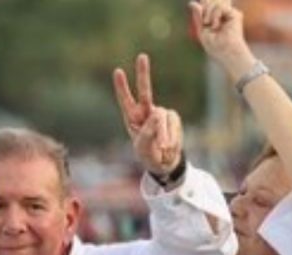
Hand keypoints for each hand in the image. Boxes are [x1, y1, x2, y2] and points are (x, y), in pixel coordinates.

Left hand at [113, 54, 182, 175]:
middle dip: (143, 74)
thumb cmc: (148, 154)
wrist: (164, 162)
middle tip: (142, 56)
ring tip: (161, 148)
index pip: (125, 100)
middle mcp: (146, 111)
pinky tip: (169, 145)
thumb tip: (158, 114)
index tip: (118, 71)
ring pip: (163, 117)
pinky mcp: (173, 118)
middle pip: (145, 90)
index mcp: (132, 118)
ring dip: (163, 135)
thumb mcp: (144, 147)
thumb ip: (149, 132)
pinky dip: (172, 136)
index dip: (122, 87)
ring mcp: (160, 113)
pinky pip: (173, 123)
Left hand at [190, 0, 253, 75]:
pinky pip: (220, 7)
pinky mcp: (235, 14)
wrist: (223, 51)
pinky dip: (215, 15)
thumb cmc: (214, 45)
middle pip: (211, 2)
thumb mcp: (201, 29)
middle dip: (205, 10)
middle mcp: (224, 15)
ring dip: (208, 14)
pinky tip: (216, 25)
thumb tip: (192, 3)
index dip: (204, 4)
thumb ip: (198, 16)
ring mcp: (230, 14)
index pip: (208, 5)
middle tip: (205, 22)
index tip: (198, 6)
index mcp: (216, 18)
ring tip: (209, 24)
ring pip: (215, 3)